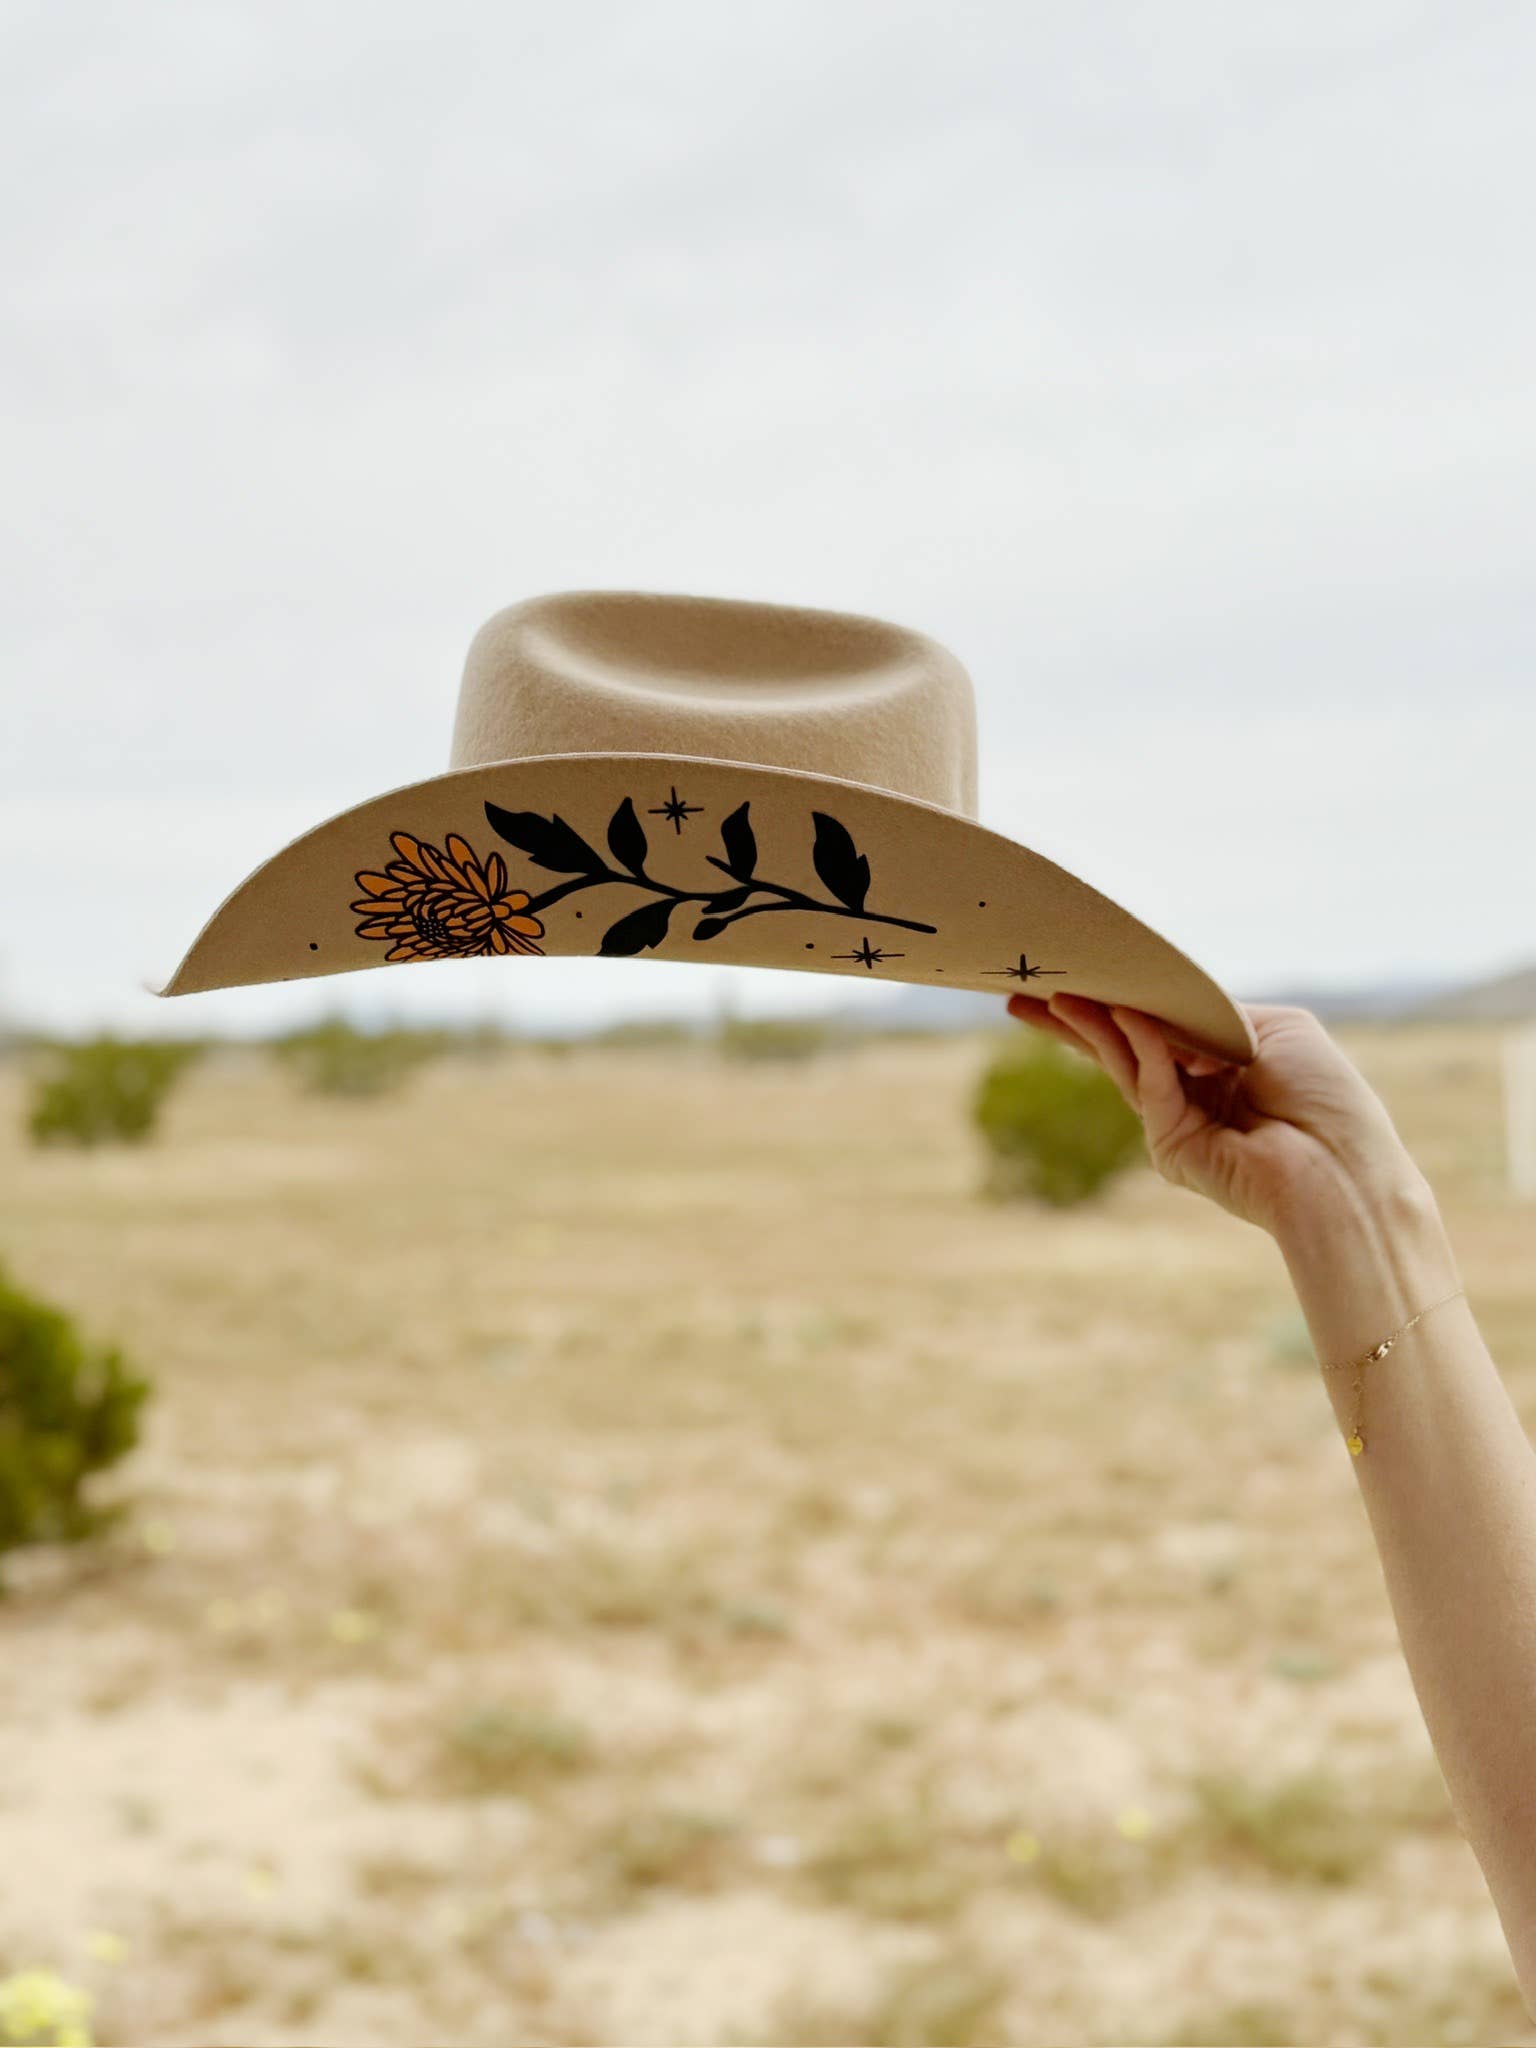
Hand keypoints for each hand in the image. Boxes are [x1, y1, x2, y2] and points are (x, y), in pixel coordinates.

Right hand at [1005, 992, 1424, 1238]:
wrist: (1338, 1165)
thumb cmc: (1324, 1095)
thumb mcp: (1273, 1029)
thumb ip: (1210, 1013)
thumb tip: (1150, 1011)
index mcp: (1225, 1062)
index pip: (1160, 1026)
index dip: (1122, 1000)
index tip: (1083, 972)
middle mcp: (1198, 1092)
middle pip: (1124, 1047)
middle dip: (1076, 1020)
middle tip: (1026, 993)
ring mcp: (1179, 1122)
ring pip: (1124, 1063)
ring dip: (1089, 1027)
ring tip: (1054, 996)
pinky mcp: (1169, 1146)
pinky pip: (1149, 1082)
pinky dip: (1141, 1045)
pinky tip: (1122, 1012)